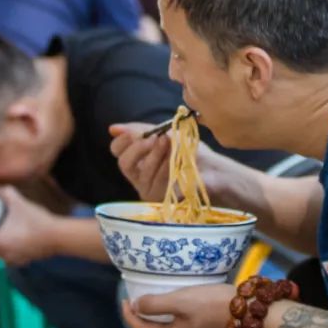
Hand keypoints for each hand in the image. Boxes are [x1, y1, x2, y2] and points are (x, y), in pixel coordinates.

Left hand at [0, 186, 57, 265]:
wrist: (57, 236)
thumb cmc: (34, 222)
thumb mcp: (20, 203)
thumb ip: (7, 194)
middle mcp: (4, 255)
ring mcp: (16, 260)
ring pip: (1, 259)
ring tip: (0, 241)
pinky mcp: (27, 261)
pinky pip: (14, 260)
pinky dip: (12, 254)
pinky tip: (18, 244)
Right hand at [109, 122, 233, 204]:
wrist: (216, 171)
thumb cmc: (191, 152)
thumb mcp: (166, 135)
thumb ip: (141, 130)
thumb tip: (112, 128)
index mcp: (138, 159)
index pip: (117, 150)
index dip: (124, 139)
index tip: (138, 132)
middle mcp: (139, 176)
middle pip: (123, 162)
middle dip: (138, 147)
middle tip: (155, 138)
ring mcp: (148, 189)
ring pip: (140, 171)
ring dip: (155, 154)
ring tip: (169, 144)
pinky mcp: (159, 199)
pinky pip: (154, 181)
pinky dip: (164, 167)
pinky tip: (174, 162)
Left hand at [121, 282, 233, 327]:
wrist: (249, 308)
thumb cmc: (213, 304)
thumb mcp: (181, 301)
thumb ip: (156, 304)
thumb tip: (136, 306)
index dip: (131, 317)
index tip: (124, 300)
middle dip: (142, 319)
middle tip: (133, 302)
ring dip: (156, 318)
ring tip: (150, 303)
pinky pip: (182, 325)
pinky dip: (171, 316)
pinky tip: (173, 305)